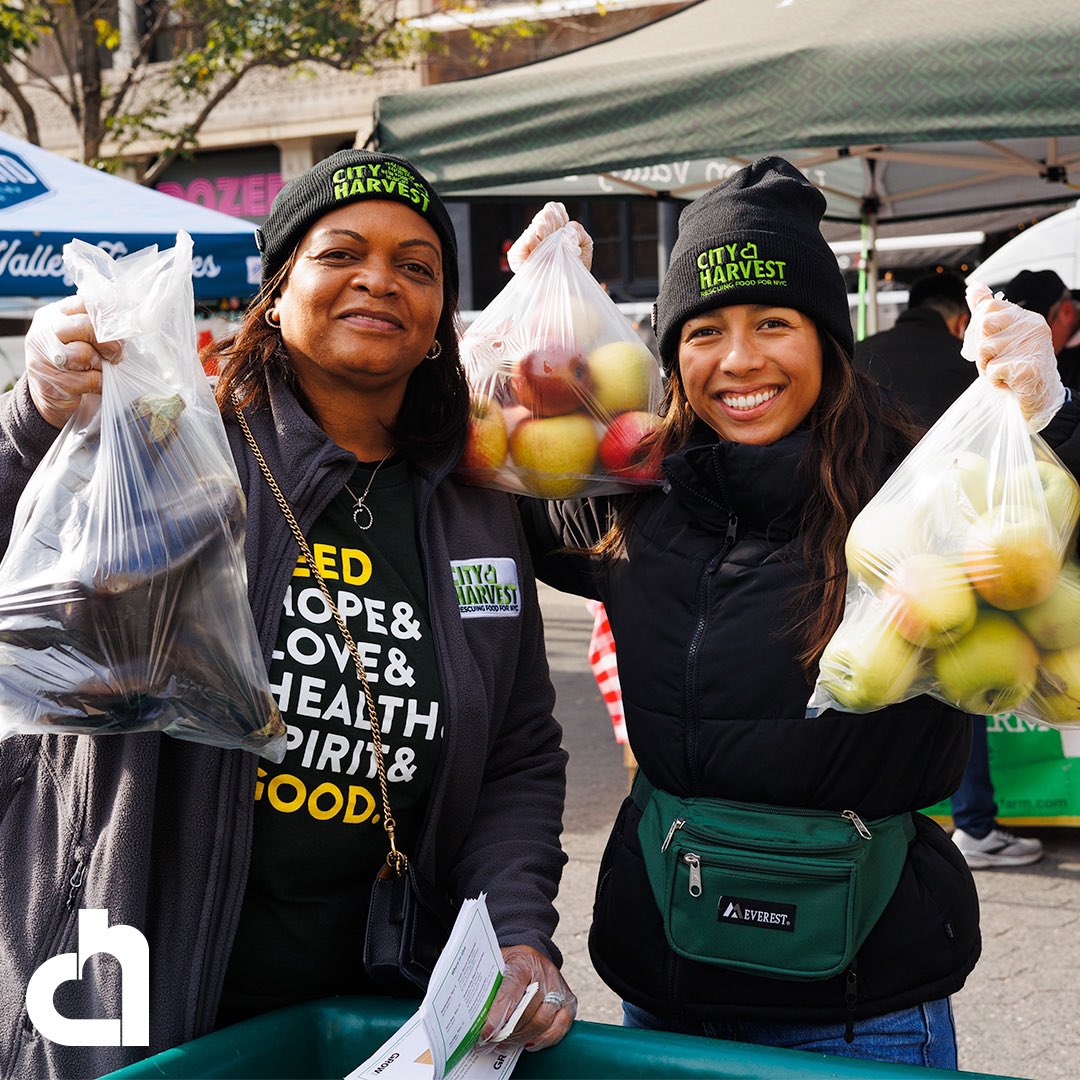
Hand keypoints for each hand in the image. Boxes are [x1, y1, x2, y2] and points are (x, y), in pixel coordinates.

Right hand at [25, 296, 121, 427]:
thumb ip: (94, 326)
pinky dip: (99, 383)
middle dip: (109, 342)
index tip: (119, 330)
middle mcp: (44, 332)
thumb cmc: (73, 364)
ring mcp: (44, 357)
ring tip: (100, 369)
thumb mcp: (79, 338)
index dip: (107, 317)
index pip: (84, 303)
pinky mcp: (53, 383)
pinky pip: (89, 380)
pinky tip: (95, 384)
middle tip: (115, 354)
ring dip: (100, 364)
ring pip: (84, 353)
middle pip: (86, 326)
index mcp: (53, 315)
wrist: (51, 398)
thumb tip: (126, 321)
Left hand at [479, 943, 574, 1050]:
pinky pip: (559, 1028)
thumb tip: (472, 1010)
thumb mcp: (497, 963)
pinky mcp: (569, 1001)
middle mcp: (544, 974)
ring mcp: (558, 988)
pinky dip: (543, 1040)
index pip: (511, 990)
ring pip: (542, 1022)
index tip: (486, 1032)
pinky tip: (528, 1043)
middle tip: (490, 1042)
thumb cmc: (512, 962)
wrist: (533, 955)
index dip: (498, 1014)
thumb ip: (488, 984)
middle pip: (527, 1011)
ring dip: (521, 1038)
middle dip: (507, 1032)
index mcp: (523, 962)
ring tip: (504, 1044)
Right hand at [507, 202, 593, 272]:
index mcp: (550, 230)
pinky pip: (527, 239)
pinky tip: (542, 254)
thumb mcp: (584, 246)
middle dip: (557, 227)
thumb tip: (567, 228)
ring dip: (550, 237)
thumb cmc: (574, 271)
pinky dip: (537, 244)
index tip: (566, 233)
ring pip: (538, 224)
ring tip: (553, 252)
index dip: (561, 218)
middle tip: (560, 244)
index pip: (552, 209)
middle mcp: (537, 234)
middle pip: (546, 214)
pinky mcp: (517, 256)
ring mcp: (526, 245)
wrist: (567, 292)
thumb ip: (578, 230)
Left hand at [962, 281, 1065, 431]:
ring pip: (984, 351)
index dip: (977, 329)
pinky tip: (1009, 383)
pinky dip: (994, 381)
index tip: (989, 343)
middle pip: (983, 328)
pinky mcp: (1029, 368)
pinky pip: (991, 371)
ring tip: (1004, 372)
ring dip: (987, 367)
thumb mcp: (1000, 337)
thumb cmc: (1016, 366)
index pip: (986, 308)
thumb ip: (986, 313)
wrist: (1039, 398)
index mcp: (1025, 316)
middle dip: (981, 350)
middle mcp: (1033, 326)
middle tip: (997, 361)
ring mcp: (1033, 346)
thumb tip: (973, 287)